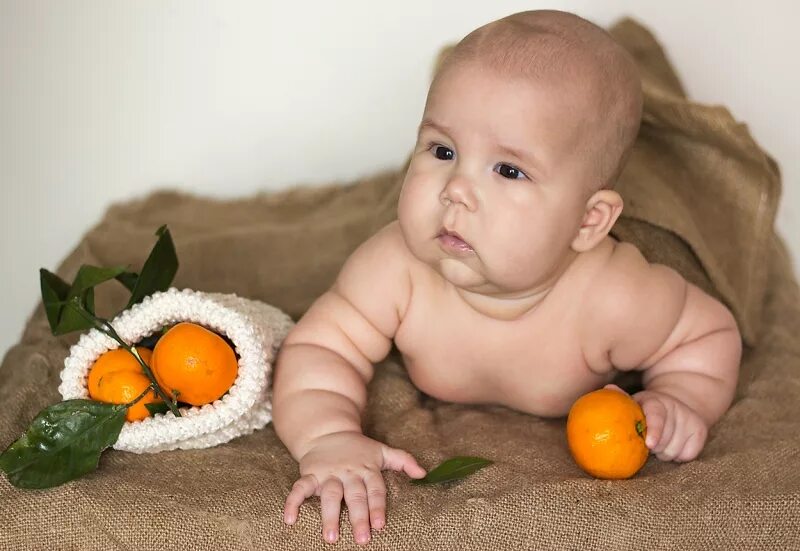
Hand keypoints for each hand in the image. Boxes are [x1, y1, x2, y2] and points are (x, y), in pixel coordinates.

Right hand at [283, 431, 425, 544]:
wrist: (327, 431)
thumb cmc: (359, 448)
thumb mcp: (382, 451)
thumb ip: (403, 461)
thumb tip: (424, 473)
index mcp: (367, 468)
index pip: (374, 489)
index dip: (377, 506)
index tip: (380, 525)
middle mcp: (348, 472)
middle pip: (354, 495)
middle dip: (358, 516)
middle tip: (362, 538)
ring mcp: (328, 473)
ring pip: (329, 494)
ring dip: (329, 515)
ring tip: (332, 537)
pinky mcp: (310, 474)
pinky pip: (300, 488)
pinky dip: (293, 502)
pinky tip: (290, 520)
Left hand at [605, 384, 708, 461]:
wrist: (679, 405)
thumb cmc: (647, 409)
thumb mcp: (635, 402)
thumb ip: (620, 398)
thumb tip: (608, 388)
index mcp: (656, 402)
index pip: (657, 417)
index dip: (654, 430)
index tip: (650, 444)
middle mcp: (676, 408)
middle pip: (664, 441)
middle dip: (653, 447)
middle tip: (647, 442)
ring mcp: (690, 419)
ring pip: (674, 451)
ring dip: (664, 452)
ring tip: (661, 442)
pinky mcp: (701, 432)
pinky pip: (687, 455)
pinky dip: (678, 455)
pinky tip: (673, 444)